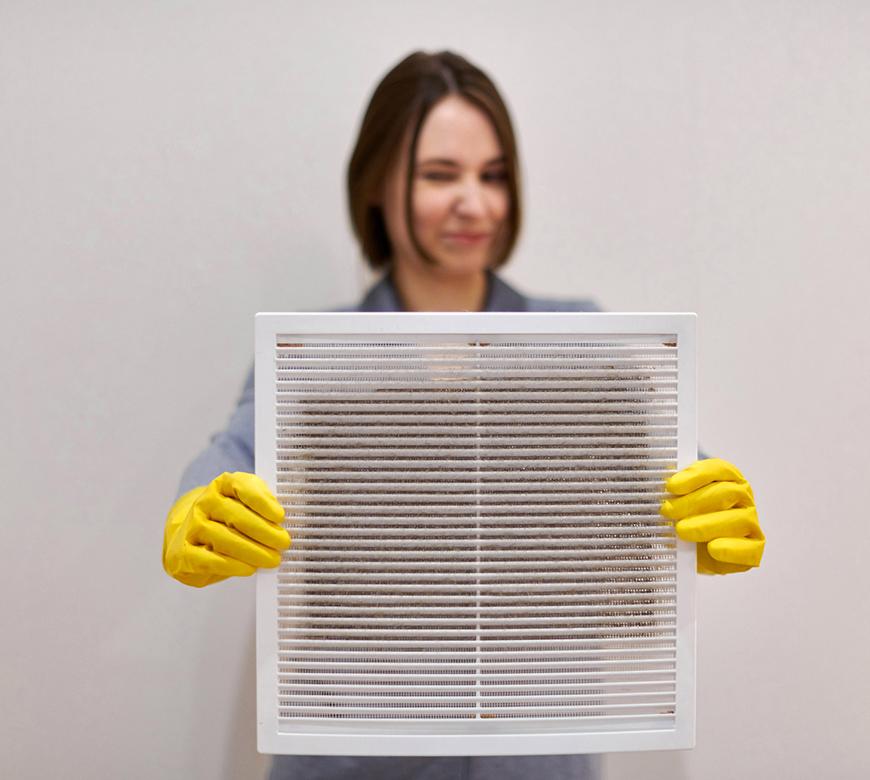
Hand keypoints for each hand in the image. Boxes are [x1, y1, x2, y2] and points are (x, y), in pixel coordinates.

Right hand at [163, 472, 289, 586]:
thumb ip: (263, 504)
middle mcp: (204, 502)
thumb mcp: (244, 504)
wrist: (187, 537)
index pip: (242, 487)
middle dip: (264, 531)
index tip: (280, 516)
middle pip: (236, 516)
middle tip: (284, 543)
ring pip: (225, 539)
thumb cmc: (225, 520)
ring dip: (253, 551)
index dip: (262, 501)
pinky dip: (233, 566)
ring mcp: (192, 527)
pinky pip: (211, 560)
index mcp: (222, 485)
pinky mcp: (183, 553)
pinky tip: (249, 569)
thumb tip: (282, 520)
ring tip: (272, 559)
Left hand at [660, 458, 764, 574]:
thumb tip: (655, 482)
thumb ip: (671, 490)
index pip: (718, 469)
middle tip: (668, 511)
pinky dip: (731, 549)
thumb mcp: (675, 500)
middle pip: (726, 493)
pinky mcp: (753, 550)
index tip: (671, 486)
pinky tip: (712, 548)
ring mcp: (750, 524)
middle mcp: (743, 498)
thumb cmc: (684, 519)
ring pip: (739, 519)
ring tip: (681, 530)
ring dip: (707, 524)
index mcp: (728, 479)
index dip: (695, 476)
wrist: (692, 551)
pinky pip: (750, 550)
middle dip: (694, 501)